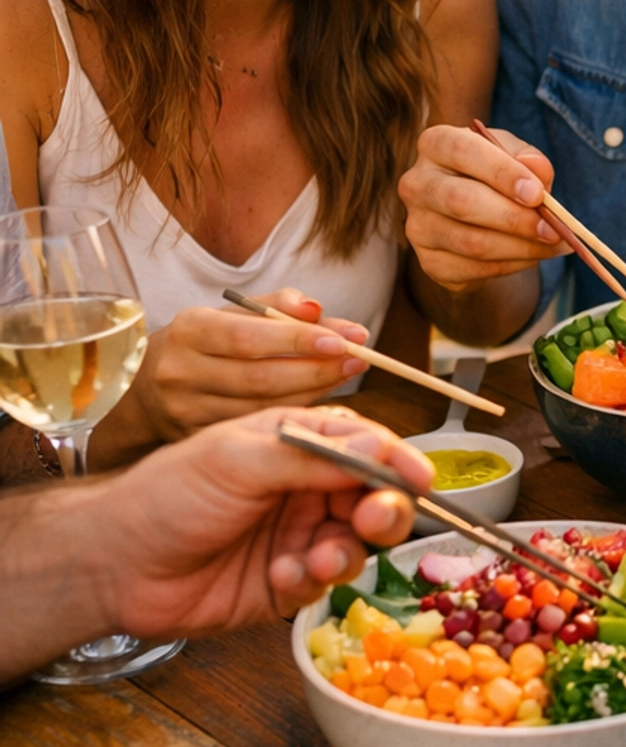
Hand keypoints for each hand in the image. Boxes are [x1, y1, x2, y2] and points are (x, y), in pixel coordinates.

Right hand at [90, 290, 371, 466]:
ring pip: (262, 409)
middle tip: (359, 358)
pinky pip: (255, 429)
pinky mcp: (196, 439)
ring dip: (313, 393)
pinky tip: (320, 402)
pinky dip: (293, 416)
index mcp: (189, 330)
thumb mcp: (231, 312)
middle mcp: (181, 372)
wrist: (146, 387)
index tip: (344, 339)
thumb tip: (317, 309)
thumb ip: (278, 306)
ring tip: (347, 375)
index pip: (249, 338)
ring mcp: (186, 412)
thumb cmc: (206, 341)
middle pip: (260, 378)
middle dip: (317, 370)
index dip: (298, 341)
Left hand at [98, 404, 431, 641]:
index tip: (418, 478)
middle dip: (383, 509)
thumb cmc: (168, 494)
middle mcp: (304, 487)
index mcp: (297, 442)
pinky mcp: (286, 583)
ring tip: (318, 558)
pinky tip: (279, 576)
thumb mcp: (238, 457)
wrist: (116, 562)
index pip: (365, 444)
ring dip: (346, 550)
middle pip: (373, 496)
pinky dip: (309, 580)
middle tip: (374, 519)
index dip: (395, 460)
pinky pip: (322, 583)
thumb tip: (379, 444)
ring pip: (356, 544)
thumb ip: (312, 454)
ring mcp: (297, 536)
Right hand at [400, 123, 563, 290]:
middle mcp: (416, 184)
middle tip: (552, 229)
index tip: (536, 193)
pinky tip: (533, 256)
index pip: (462, 151)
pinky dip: (511, 265)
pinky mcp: (429, 261)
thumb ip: (528, 158)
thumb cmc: (495, 174)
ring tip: (552, 244)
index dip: (501, 172)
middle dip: (514, 218)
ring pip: (470, 242)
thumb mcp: (513, 155)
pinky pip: (474, 269)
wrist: (477, 215)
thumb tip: (537, 170)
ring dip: (520, 247)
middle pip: (461, 201)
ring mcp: (418, 226)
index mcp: (435, 144)